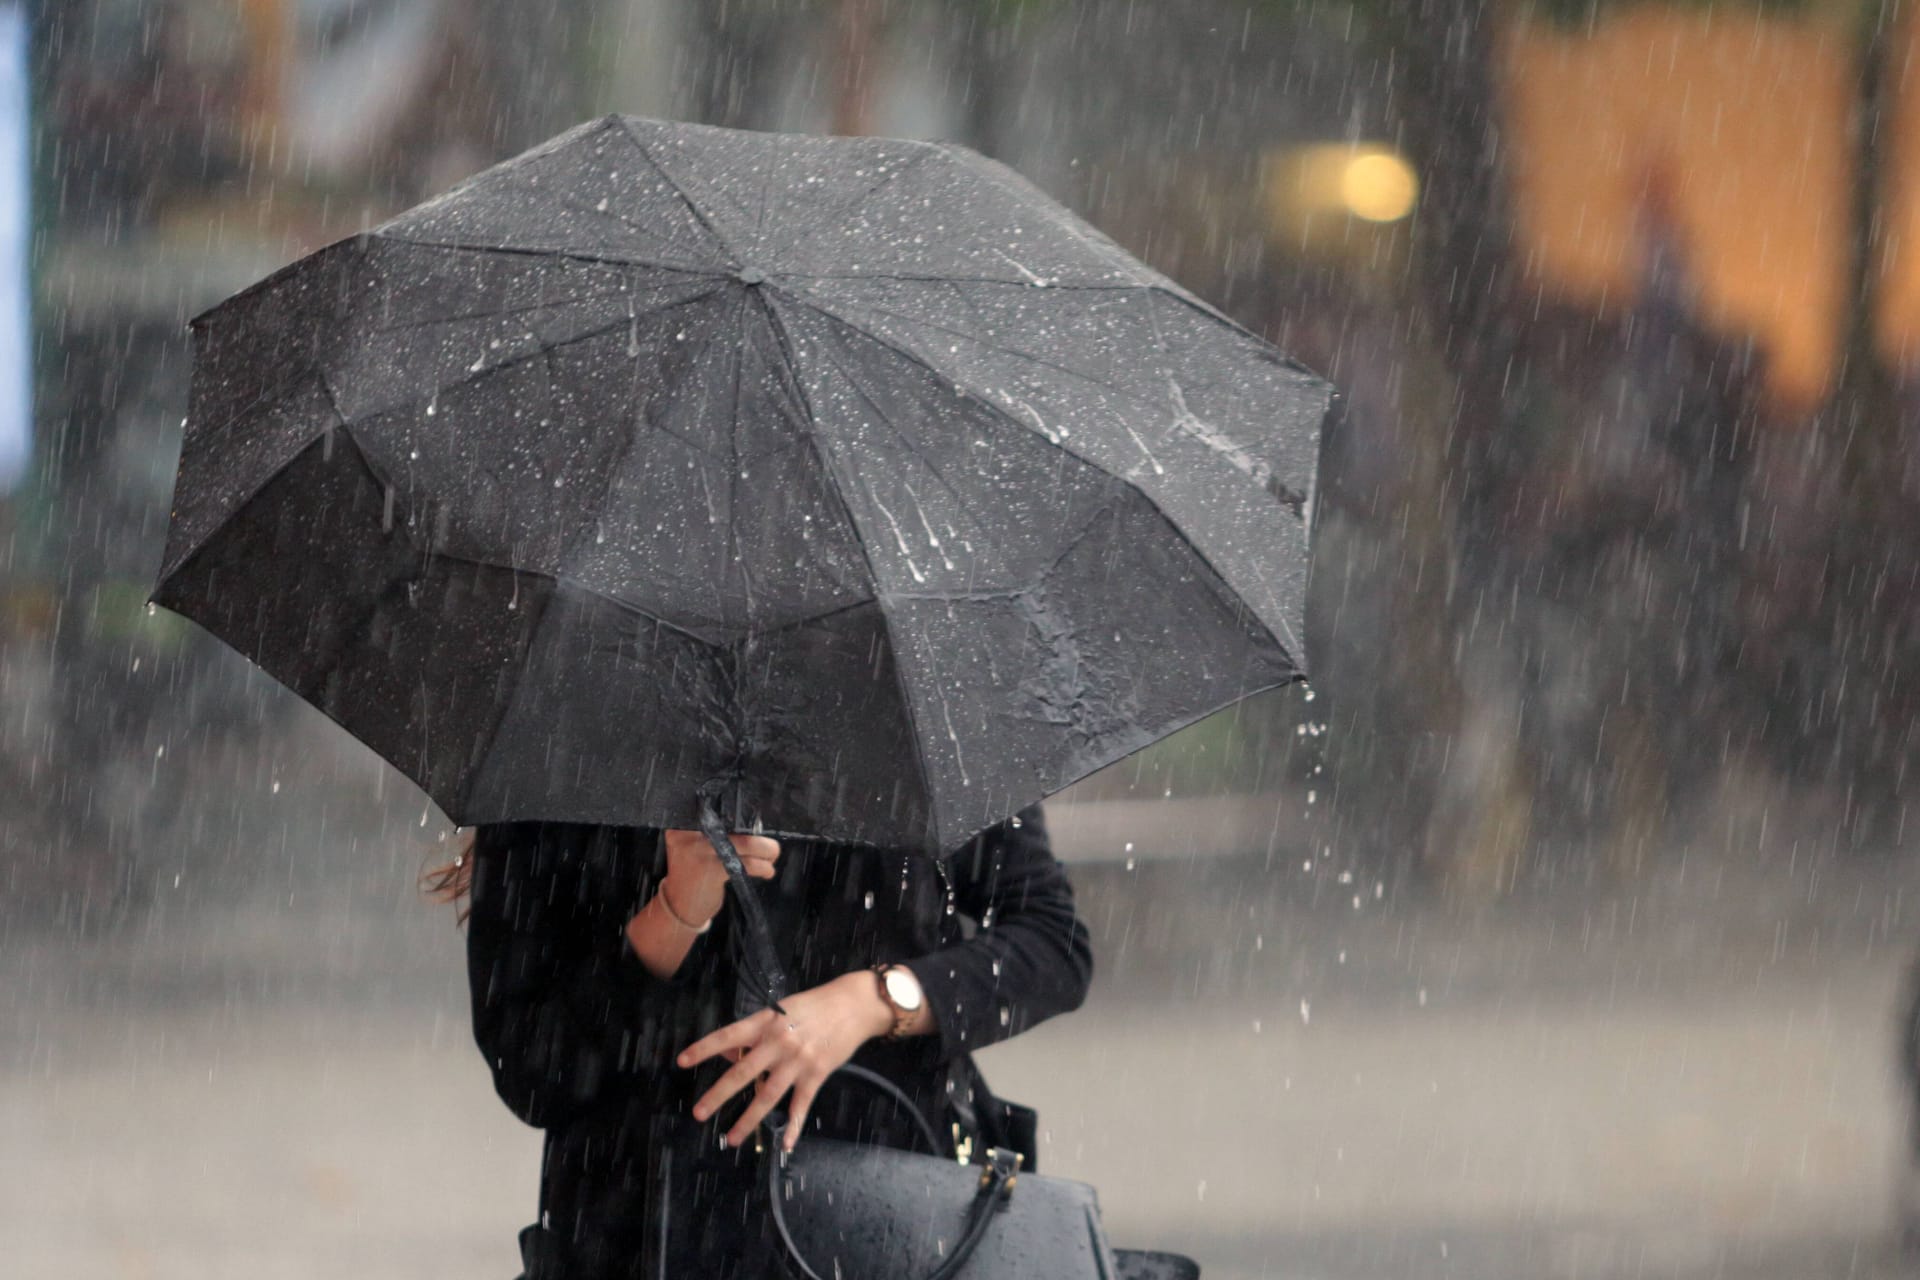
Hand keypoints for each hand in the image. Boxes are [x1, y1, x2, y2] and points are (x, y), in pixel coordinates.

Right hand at [660, 827, 779, 925]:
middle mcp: (689, 833)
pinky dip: (762, 867)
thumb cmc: (693, 872)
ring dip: (766, 851)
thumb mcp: (694, 846)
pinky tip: (766, 871)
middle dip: (760, 837)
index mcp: (685, 822)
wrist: (678, 905)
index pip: (722, 810)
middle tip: (771, 847)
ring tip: (772, 858)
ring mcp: (699, 851)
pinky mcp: (711, 871)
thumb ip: (715, 831)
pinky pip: (746, 864)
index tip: (757, 827)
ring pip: (746, 843)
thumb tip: (753, 823)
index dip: (744, 817)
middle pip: (736, 824)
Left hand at [677, 971, 893, 1149]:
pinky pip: (801, 1105)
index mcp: (766, 1022)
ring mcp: (797, 1061)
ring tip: (732, 1138)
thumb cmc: (814, 1005)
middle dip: (718, 1095)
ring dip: (748, 1119)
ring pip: (767, 1095)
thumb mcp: (781, 1010)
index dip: (704, 1048)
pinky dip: (793, 1126)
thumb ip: (756, 1031)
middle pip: (742, 1072)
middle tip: (699, 1113)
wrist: (853, 1005)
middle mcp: (778, 1042)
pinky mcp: (816, 1074)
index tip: (682, 1061)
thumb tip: (729, 1052)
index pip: (728, 1036)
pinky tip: (786, 1143)